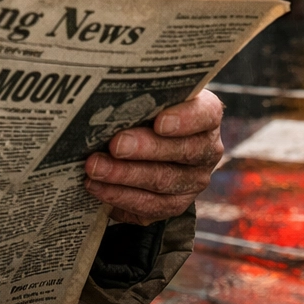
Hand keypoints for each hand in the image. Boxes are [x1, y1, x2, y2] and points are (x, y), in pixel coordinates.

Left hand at [83, 89, 223, 225]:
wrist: (153, 143)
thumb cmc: (150, 111)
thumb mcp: (154, 98)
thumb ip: (144, 96)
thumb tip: (110, 98)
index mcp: (207, 116)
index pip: (205, 115)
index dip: (185, 120)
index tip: (159, 122)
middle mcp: (206, 151)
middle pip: (182, 152)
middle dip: (145, 149)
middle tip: (115, 145)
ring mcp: (192, 182)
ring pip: (163, 182)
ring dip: (125, 176)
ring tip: (96, 168)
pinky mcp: (174, 205)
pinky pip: (149, 207)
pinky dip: (120, 196)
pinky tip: (97, 187)